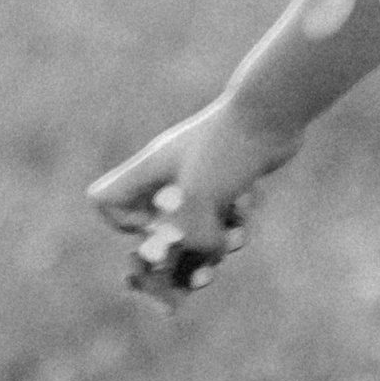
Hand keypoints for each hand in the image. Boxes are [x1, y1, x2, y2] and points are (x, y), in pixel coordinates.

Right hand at [86, 94, 297, 292]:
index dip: (122, 224)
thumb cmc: (229, 147)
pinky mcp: (229, 183)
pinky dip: (236, 221)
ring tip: (235, 229)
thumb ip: (193, 238)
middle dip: (174, 255)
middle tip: (189, 270)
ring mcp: (199, 180)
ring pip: (195, 231)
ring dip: (215, 240)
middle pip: (152, 228)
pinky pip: (224, 222)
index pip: (106, 201)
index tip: (151, 226)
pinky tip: (249, 202)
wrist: (274, 110)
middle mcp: (168, 176)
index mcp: (150, 172)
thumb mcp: (201, 198)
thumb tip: (208, 258)